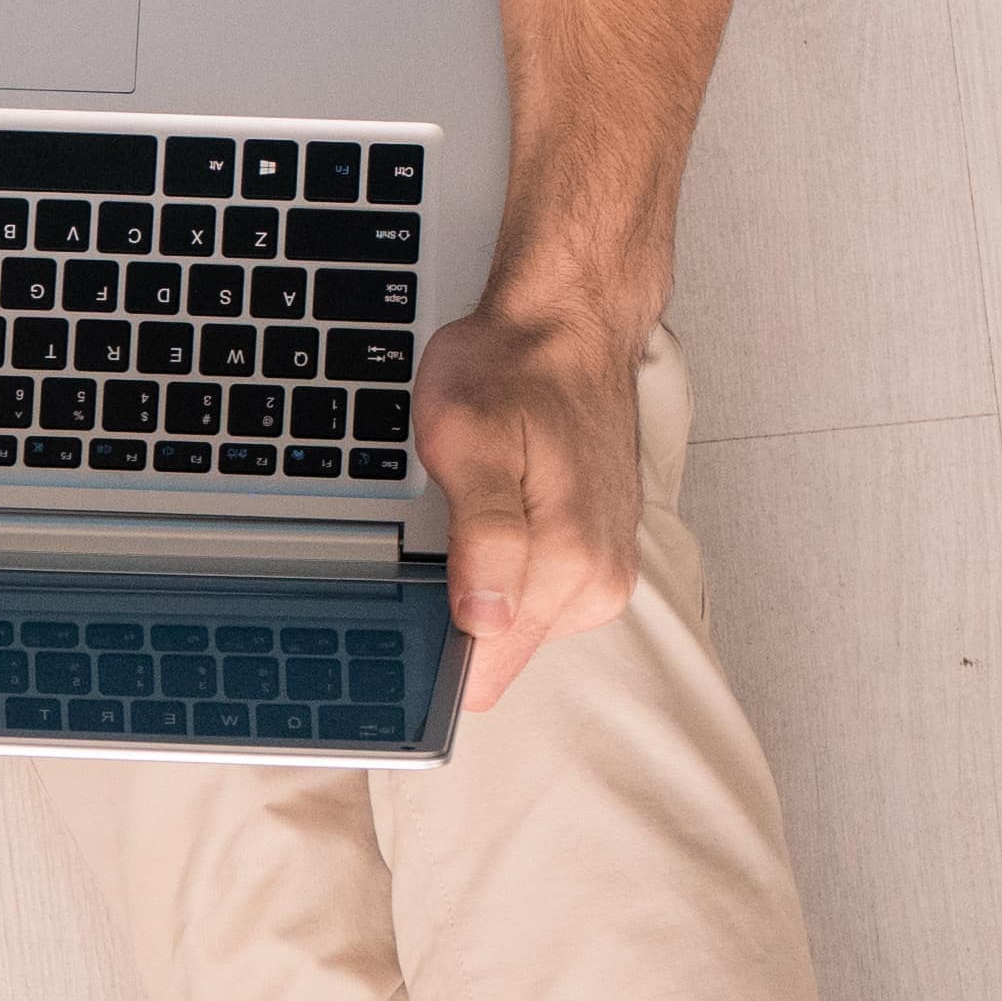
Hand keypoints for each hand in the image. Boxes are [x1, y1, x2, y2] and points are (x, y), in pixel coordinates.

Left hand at [418, 288, 649, 713]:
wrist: (569, 325)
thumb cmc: (514, 371)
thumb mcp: (468, 439)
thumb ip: (483, 537)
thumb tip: (484, 619)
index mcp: (568, 565)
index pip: (483, 675)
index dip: (428, 655)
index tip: (400, 614)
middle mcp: (596, 582)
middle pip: (492, 654)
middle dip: (447, 612)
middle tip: (429, 538)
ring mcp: (601, 571)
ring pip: (508, 627)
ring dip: (471, 587)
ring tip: (462, 519)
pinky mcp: (594, 556)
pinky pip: (528, 597)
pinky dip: (496, 571)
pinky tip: (486, 524)